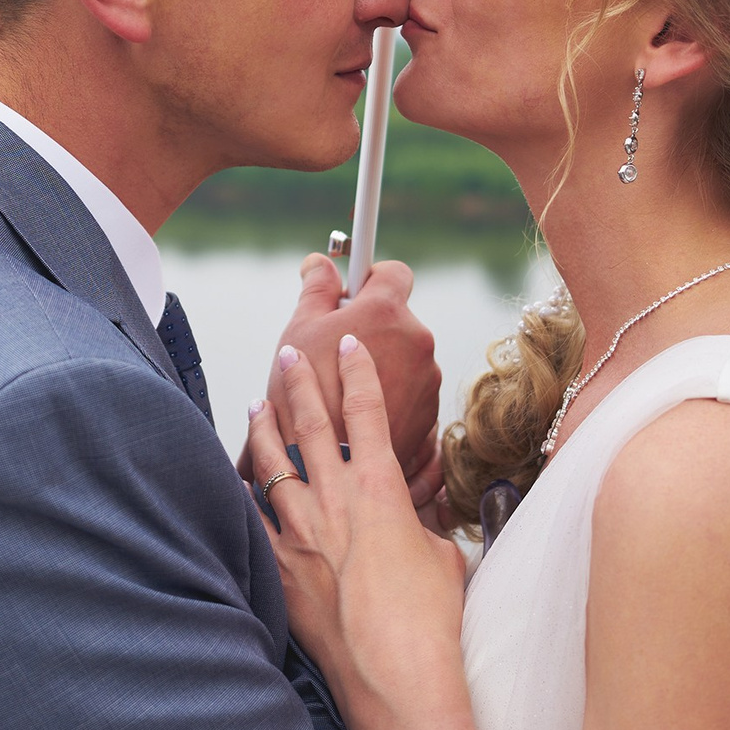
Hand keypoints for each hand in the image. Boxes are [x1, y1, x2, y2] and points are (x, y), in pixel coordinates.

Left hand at [244, 336, 466, 717]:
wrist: (395, 674)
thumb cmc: (430, 621)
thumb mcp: (443, 558)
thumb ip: (424, 528)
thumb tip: (419, 524)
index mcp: (382, 490)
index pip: (367, 412)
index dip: (357, 372)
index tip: (348, 344)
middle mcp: (336, 501)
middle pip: (312, 425)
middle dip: (301, 383)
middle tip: (289, 354)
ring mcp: (301, 533)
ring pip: (272, 464)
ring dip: (263, 429)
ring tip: (256, 404)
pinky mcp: (280, 568)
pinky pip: (252, 520)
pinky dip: (242, 494)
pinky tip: (235, 480)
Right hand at [264, 254, 441, 494]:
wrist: (325, 467)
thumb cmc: (304, 396)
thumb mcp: (299, 331)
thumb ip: (316, 288)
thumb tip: (320, 262)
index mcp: (386, 312)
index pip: (392, 273)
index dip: (370, 279)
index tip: (353, 293)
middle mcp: (417, 340)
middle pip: (397, 320)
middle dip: (371, 330)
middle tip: (335, 351)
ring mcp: (427, 379)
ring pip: (404, 358)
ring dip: (382, 365)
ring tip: (345, 391)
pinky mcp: (430, 413)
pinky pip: (411, 391)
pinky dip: (392, 397)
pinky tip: (361, 414)